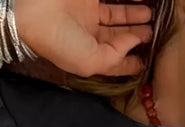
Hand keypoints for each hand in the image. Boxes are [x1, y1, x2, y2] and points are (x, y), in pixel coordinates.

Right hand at [16, 0, 153, 76]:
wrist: (34, 14)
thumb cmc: (61, 43)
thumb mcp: (91, 62)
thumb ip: (116, 57)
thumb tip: (134, 42)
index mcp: (89, 56)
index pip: (114, 61)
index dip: (130, 62)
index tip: (145, 63)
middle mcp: (90, 36)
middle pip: (118, 36)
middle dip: (136, 36)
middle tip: (151, 33)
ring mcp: (88, 14)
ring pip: (117, 15)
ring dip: (134, 16)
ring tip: (149, 16)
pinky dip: (125, 1)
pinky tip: (139, 2)